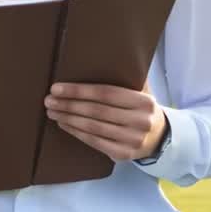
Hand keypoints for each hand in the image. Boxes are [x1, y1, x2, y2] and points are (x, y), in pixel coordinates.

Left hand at [45, 83, 167, 161]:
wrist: (160, 138)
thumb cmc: (141, 108)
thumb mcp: (142, 91)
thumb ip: (127, 76)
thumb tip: (100, 56)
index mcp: (144, 102)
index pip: (106, 93)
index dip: (79, 90)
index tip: (57, 87)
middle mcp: (140, 121)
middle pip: (96, 111)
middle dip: (69, 105)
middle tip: (49, 100)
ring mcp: (132, 140)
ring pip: (93, 127)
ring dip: (68, 119)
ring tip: (52, 112)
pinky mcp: (123, 155)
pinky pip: (94, 142)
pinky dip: (76, 132)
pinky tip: (64, 124)